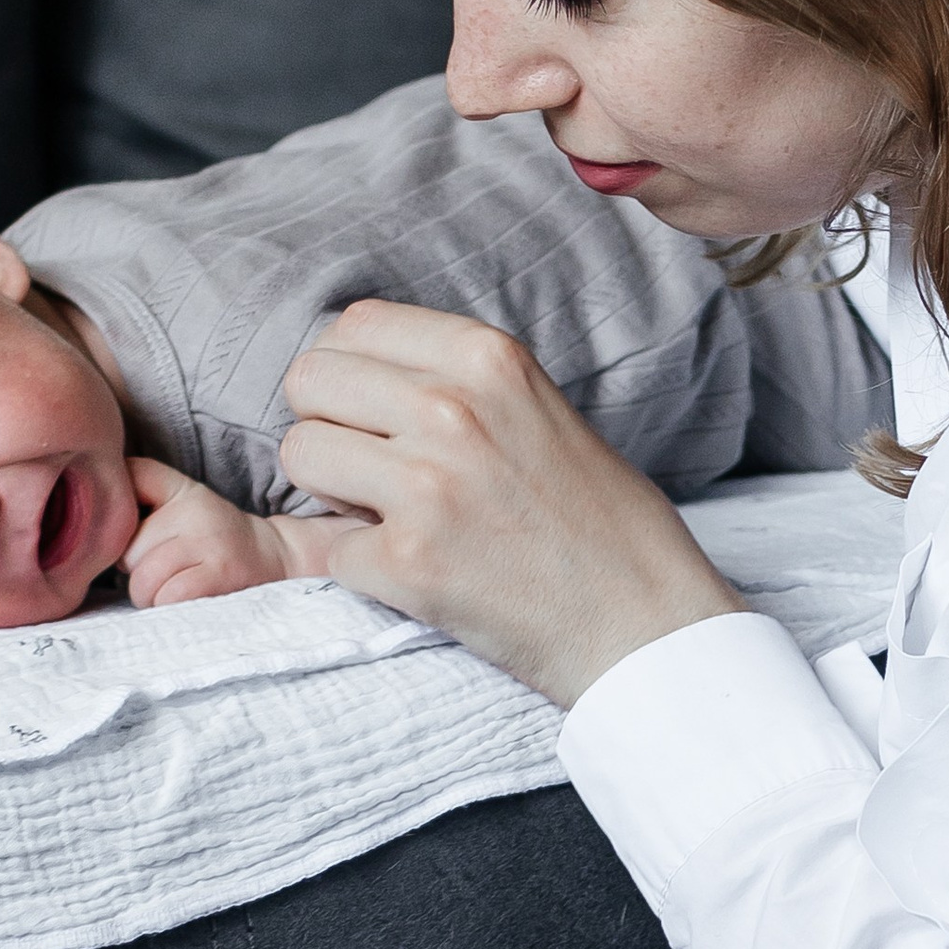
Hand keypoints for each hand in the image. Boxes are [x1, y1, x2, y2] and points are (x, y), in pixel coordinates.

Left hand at [121, 457, 299, 608]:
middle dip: (135, 570)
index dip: (119, 514)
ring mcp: (208, 541)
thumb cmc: (211, 539)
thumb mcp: (180, 503)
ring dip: (150, 596)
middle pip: (127, 551)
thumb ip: (138, 494)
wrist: (276, 560)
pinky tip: (184, 600)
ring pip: (143, 580)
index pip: (131, 479)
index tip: (132, 531)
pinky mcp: (219, 574)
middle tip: (162, 570)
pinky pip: (167, 597)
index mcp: (180, 488)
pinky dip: (168, 608)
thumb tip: (85, 519)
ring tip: (171, 588)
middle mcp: (195, 509)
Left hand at [278, 302, 740, 707]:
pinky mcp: (409, 562)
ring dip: (332, 495)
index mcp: (488, 356)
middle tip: (379, 473)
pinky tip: (425, 576)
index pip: (352, 324)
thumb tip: (346, 366)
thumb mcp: (536, 408)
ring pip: (300, 454)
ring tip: (398, 519)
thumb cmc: (599, 522)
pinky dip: (363, 569)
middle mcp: (452, 406)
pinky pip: (327, 549)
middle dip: (329, 426)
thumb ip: (451, 378)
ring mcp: (427, 483)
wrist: (648, 624)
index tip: (376, 415)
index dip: (349, 374)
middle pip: (309, 381)